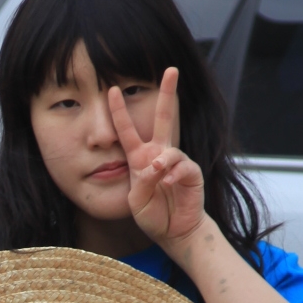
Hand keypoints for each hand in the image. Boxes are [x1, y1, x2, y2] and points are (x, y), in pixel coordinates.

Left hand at [108, 71, 203, 244]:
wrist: (174, 232)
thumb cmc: (153, 215)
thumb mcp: (136, 201)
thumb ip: (142, 182)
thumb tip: (155, 165)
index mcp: (139, 158)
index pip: (127, 130)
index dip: (119, 110)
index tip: (111, 89)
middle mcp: (159, 154)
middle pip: (163, 117)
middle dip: (168, 93)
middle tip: (172, 70)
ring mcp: (176, 162)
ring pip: (170, 150)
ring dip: (163, 162)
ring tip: (158, 176)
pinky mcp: (191, 172)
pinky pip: (183, 167)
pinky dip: (174, 175)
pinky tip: (169, 185)